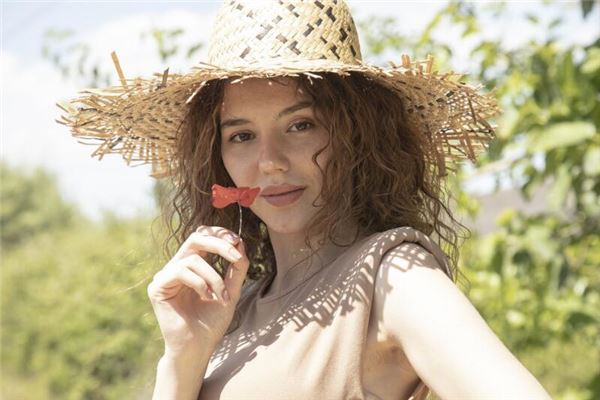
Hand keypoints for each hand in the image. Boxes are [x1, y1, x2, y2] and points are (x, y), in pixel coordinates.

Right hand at [147, 225, 249, 356]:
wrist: (198, 348)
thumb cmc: (212, 321)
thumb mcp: (231, 290)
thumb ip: (236, 267)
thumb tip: (240, 241)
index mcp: (193, 264)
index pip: (203, 236)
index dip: (219, 233)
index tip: (238, 240)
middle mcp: (177, 266)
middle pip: (195, 238)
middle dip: (219, 244)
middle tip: (236, 256)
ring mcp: (165, 275)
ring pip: (192, 259)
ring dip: (213, 277)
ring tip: (221, 297)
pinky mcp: (157, 287)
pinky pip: (180, 271)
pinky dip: (199, 283)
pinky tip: (205, 297)